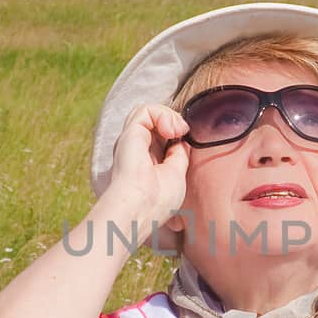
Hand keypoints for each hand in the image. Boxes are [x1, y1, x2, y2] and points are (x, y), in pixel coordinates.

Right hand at [105, 103, 189, 221]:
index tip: (187, 138)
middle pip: (157, 120)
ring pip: (150, 112)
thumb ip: (179, 155)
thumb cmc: (158, 200)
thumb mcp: (177, 173)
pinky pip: (145, 110)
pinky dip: (162, 114)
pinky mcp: (130, 133)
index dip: (178, 131)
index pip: (163, 134)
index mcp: (149, 159)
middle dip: (175, 120)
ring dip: (169, 115)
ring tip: (178, 130)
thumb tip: (182, 140)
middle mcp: (139, 148)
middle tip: (184, 132)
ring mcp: (133, 140)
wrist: (141, 207)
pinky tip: (170, 130)